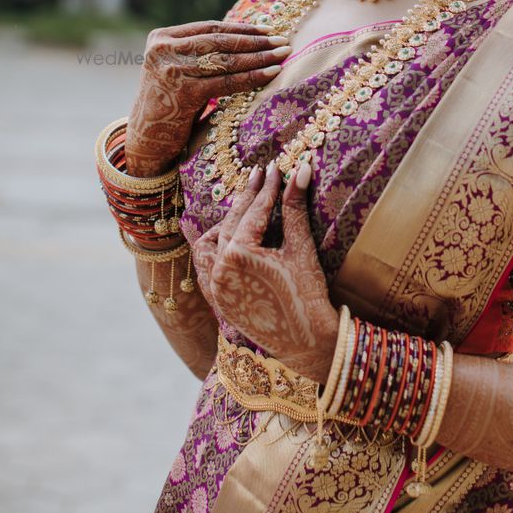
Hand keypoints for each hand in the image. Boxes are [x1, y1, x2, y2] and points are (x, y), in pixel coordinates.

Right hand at [125, 20, 291, 174]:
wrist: (146, 139)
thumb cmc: (170, 102)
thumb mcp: (179, 69)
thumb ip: (200, 52)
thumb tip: (249, 36)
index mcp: (161, 37)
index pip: (210, 27)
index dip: (241, 28)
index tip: (267, 29)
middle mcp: (163, 50)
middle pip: (220, 41)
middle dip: (255, 41)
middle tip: (282, 40)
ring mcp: (172, 70)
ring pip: (226, 61)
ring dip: (259, 57)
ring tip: (282, 54)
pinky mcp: (183, 93)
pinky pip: (226, 82)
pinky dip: (252, 77)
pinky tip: (272, 73)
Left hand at [191, 161, 339, 383]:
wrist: (307, 343)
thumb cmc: (308, 295)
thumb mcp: (301, 248)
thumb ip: (295, 207)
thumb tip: (301, 168)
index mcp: (239, 255)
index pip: (255, 211)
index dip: (267, 187)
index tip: (274, 168)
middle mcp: (219, 270)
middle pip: (233, 222)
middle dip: (249, 198)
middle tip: (261, 177)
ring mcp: (215, 288)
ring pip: (209, 244)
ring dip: (225, 224)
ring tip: (243, 209)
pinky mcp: (218, 302)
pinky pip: (204, 269)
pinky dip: (213, 252)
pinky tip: (227, 242)